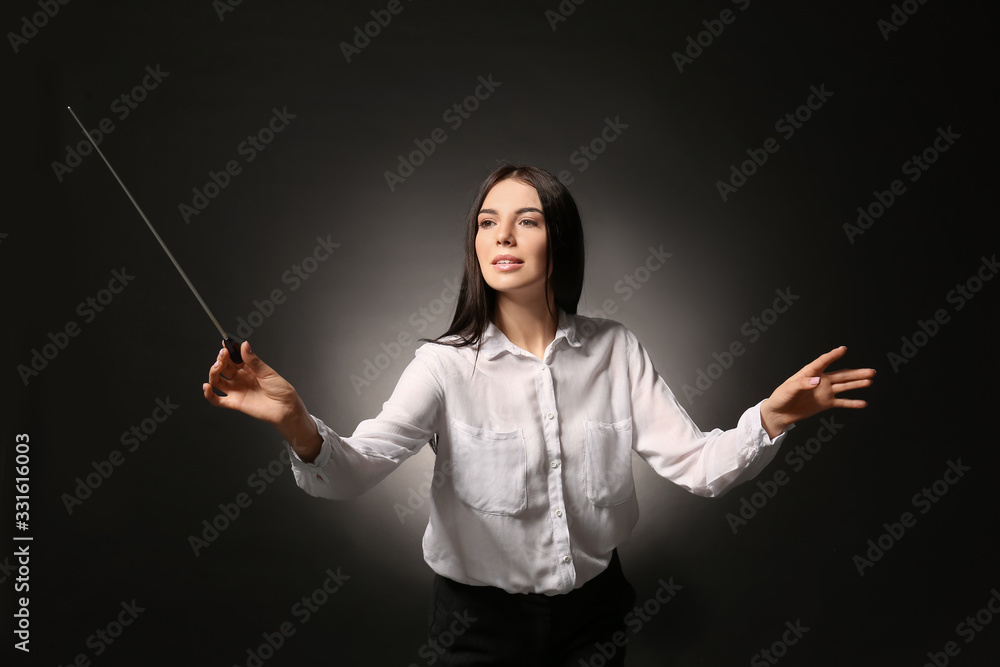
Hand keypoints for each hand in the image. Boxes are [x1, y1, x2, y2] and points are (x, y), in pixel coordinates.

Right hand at [203, 341, 300, 423]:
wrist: (286, 408)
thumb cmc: (281, 390)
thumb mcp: (267, 372)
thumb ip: (253, 360)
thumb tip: (244, 345)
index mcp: (249, 369)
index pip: (234, 357)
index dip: (228, 350)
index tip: (225, 343)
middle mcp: (240, 378)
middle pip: (224, 367)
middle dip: (221, 359)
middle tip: (223, 354)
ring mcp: (236, 390)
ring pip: (217, 380)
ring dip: (213, 372)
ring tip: (217, 366)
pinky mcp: (235, 403)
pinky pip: (217, 400)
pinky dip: (209, 394)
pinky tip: (207, 387)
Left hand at [760, 346, 874, 438]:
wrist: (780, 413)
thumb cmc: (781, 397)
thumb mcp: (789, 389)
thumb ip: (803, 384)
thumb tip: (817, 381)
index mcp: (809, 373)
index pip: (823, 361)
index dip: (833, 355)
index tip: (843, 349)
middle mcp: (820, 380)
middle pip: (841, 374)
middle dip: (856, 372)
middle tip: (871, 371)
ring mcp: (824, 391)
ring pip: (844, 386)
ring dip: (857, 383)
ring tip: (870, 380)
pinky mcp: (826, 403)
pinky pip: (841, 402)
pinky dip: (852, 403)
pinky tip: (863, 403)